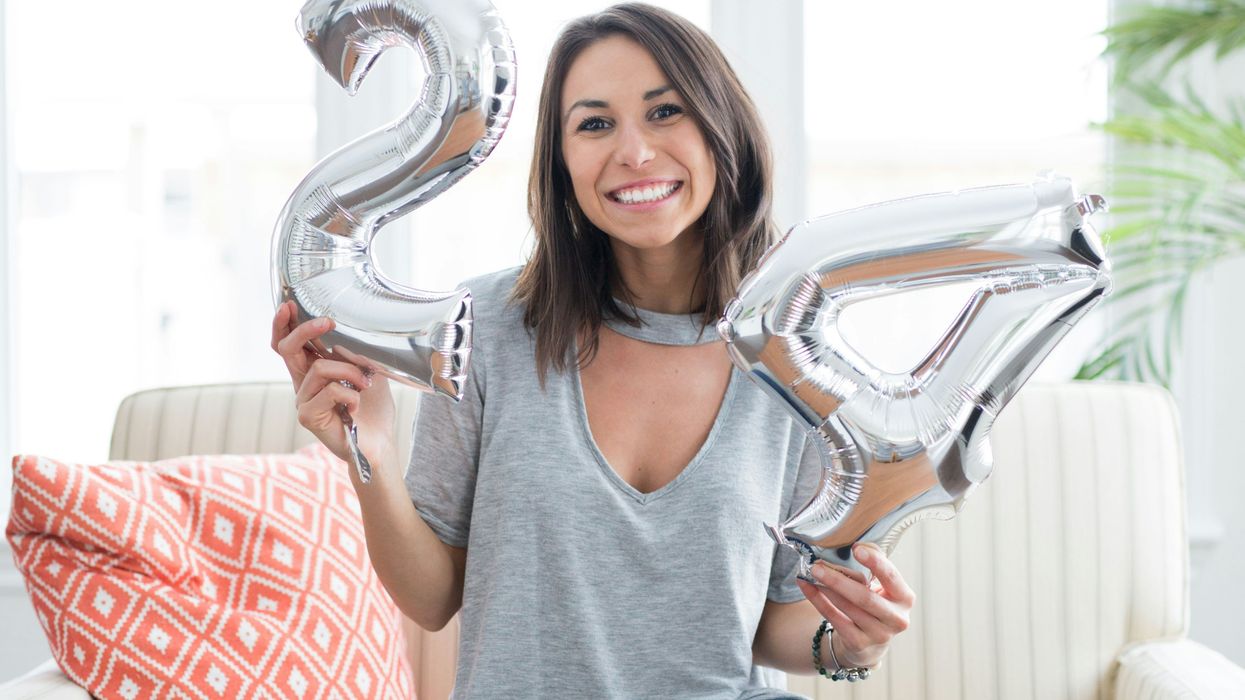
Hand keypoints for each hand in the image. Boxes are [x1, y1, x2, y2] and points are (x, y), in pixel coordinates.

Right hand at [270, 300, 395, 468]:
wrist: (379, 442)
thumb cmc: (372, 407)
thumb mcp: (368, 370)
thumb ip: (354, 353)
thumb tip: (348, 333)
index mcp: (313, 369)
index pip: (288, 343)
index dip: (284, 324)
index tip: (289, 305)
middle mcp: (303, 383)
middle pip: (288, 348)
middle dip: (307, 330)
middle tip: (328, 322)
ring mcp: (303, 400)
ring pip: (319, 368)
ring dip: (349, 371)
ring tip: (365, 384)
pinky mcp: (308, 416)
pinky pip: (329, 391)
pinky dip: (350, 395)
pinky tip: (356, 407)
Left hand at [795, 543, 913, 669]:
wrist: (870, 643)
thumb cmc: (875, 602)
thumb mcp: (882, 586)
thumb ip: (874, 565)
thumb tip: (857, 545)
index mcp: (904, 598)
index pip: (891, 578)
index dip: (875, 563)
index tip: (857, 549)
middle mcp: (896, 618)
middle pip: (864, 597)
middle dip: (839, 580)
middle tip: (818, 565)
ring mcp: (878, 634)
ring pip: (847, 608)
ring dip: (826, 588)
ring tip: (812, 573)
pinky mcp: (859, 643)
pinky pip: (834, 618)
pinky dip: (818, 601)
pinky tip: (807, 586)